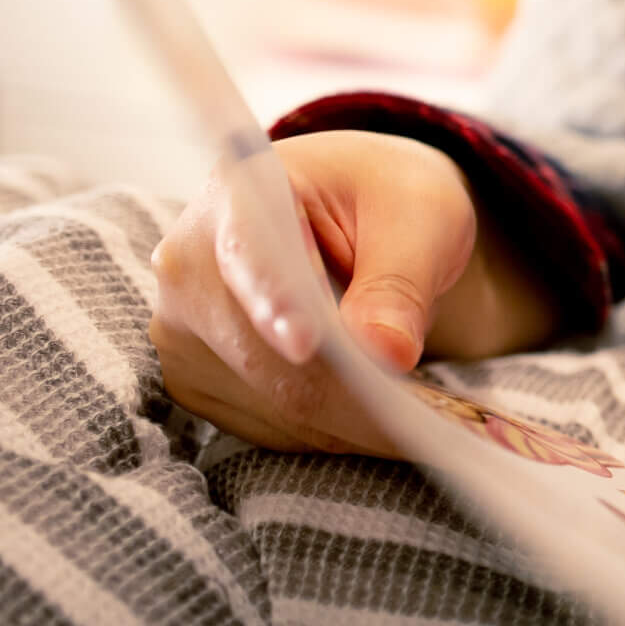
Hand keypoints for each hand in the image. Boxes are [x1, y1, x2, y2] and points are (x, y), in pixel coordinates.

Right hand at [150, 129, 552, 455]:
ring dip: (355, 423)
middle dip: (354, 395)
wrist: (355, 210)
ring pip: (274, 402)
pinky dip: (338, 431)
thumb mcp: (419, 215)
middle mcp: (189, 264)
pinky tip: (390, 427)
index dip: (276, 304)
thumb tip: (387, 351)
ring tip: (431, 426)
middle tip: (439, 422)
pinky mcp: (200, 379)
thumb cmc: (387, 198)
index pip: (249, 258)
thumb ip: (399, 279)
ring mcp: (185, 329)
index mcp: (236, 194)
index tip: (305, 344)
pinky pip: (273, 425)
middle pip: (266, 354)